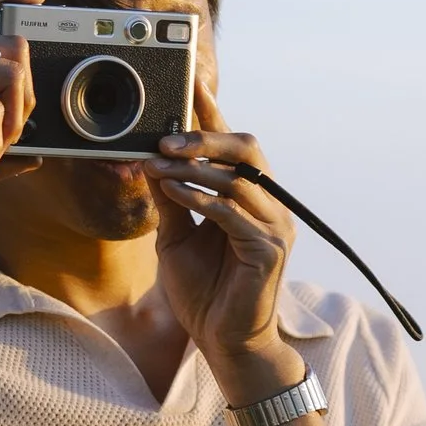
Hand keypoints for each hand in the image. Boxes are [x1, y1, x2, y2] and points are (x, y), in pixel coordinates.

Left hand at [145, 81, 304, 399]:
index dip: (213, 112)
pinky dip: (201, 199)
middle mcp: (269, 205)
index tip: (191, 81)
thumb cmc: (205, 292)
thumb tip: (149, 161)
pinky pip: (233, 213)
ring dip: (194, 168)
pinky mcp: (269, 250)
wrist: (224, 344)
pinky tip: (175, 194)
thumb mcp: (176, 238)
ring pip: (238, 178)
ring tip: (158, 164)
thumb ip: (171, 200)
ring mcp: (275, 227)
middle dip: (206, 135)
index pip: (232, 145)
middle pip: (247, 149)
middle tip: (166, 136)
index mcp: (250, 198)